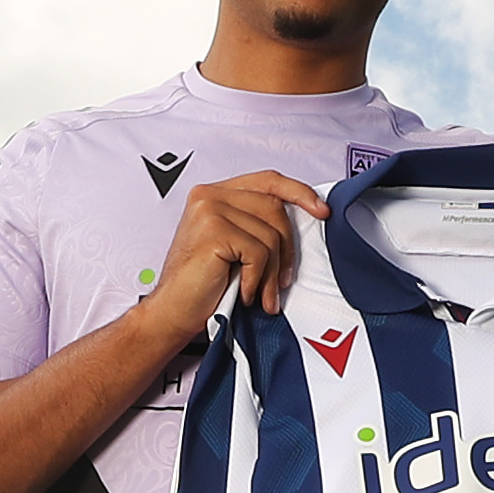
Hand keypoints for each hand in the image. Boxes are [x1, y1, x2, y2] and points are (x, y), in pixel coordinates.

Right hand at [161, 169, 323, 321]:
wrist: (172, 311)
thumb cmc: (200, 285)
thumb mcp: (235, 247)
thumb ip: (257, 226)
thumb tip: (300, 224)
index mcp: (215, 194)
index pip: (268, 181)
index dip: (299, 193)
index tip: (321, 211)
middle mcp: (210, 196)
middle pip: (275, 208)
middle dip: (286, 250)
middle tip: (280, 281)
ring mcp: (209, 210)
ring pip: (270, 235)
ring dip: (271, 272)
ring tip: (260, 293)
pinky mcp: (213, 230)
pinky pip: (259, 252)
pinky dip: (257, 279)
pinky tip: (245, 291)